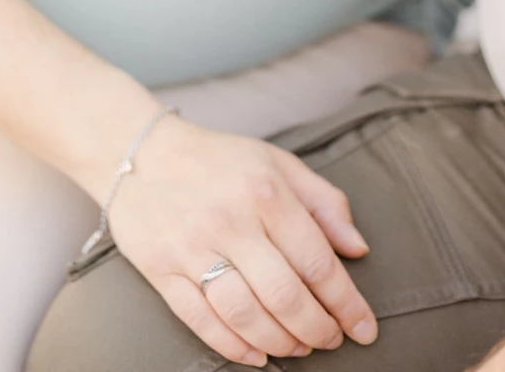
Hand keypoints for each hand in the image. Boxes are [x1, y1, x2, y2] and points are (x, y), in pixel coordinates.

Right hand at [105, 114, 378, 364]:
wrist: (141, 153)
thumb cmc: (219, 160)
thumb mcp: (278, 163)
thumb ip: (323, 202)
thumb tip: (357, 248)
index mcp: (266, 192)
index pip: (316, 261)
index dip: (346, 302)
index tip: (364, 327)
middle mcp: (231, 221)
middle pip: (284, 295)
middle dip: (317, 329)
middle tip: (331, 340)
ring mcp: (193, 248)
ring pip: (245, 315)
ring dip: (280, 342)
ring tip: (298, 347)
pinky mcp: (162, 271)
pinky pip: (202, 321)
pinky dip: (233, 347)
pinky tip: (256, 354)